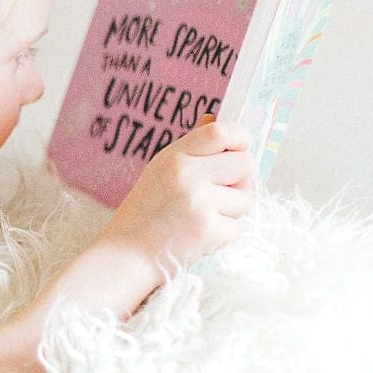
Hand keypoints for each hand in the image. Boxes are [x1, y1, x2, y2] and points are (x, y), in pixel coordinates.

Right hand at [98, 114, 257, 275]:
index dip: (239, 138)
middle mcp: (188, 176)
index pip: (221, 133)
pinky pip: (239, 226)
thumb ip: (191, 147)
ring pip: (246, 198)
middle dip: (240, 179)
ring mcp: (200, 204)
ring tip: (204, 215)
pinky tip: (201, 233)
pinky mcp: (210, 231)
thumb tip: (213, 118)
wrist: (126, 254)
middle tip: (220, 190)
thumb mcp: (159, 170)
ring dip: (232, 209)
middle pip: (245, 165)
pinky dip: (225, 232)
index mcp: (174, 158)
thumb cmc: (145, 211)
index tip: (240, 148)